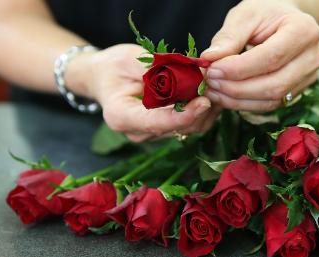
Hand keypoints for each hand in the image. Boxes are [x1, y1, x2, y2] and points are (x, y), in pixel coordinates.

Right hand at [67, 44, 220, 141]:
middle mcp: (136, 132)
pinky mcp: (163, 130)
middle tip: (214, 85)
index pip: (158, 122)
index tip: (204, 101)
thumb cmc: (114, 66)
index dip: (184, 115)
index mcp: (121, 116)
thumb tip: (197, 72)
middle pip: (177, 128)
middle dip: (200, 109)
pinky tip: (209, 94)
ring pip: (188, 129)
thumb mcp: (132, 60)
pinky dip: (202, 111)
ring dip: (205, 111)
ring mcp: (150, 134)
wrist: (104, 77)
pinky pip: (189, 126)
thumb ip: (162, 69)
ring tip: (214, 87)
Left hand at [201, 0, 318, 111]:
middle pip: (274, 84)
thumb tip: (209, 60)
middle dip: (237, 88)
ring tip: (213, 91)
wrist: (283, 20)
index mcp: (304, 30)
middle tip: (209, 82)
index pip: (271, 57)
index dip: (239, 69)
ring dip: (238, 100)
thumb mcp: (245, 15)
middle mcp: (313, 57)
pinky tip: (225, 96)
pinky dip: (244, 103)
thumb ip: (229, 37)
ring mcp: (309, 77)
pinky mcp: (297, 91)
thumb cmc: (265, 12)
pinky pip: (270, 105)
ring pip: (272, 99)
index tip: (212, 70)